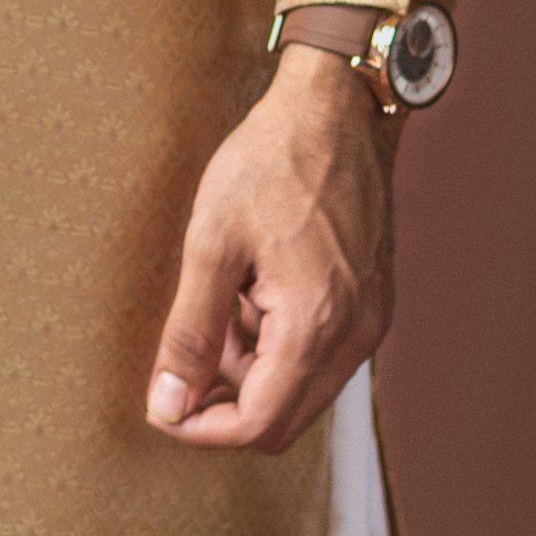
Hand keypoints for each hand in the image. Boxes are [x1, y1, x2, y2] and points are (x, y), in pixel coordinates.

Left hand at [145, 49, 391, 448]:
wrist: (338, 107)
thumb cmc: (272, 161)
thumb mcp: (211, 244)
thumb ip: (190, 334)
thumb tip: (166, 405)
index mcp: (315, 324)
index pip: (257, 425)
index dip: (201, 428)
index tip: (163, 404)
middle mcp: (356, 335)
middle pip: (284, 422)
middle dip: (225, 406)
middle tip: (183, 361)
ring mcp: (371, 320)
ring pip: (303, 391)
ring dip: (252, 375)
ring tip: (219, 308)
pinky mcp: (372, 302)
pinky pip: (323, 356)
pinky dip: (280, 348)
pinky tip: (252, 295)